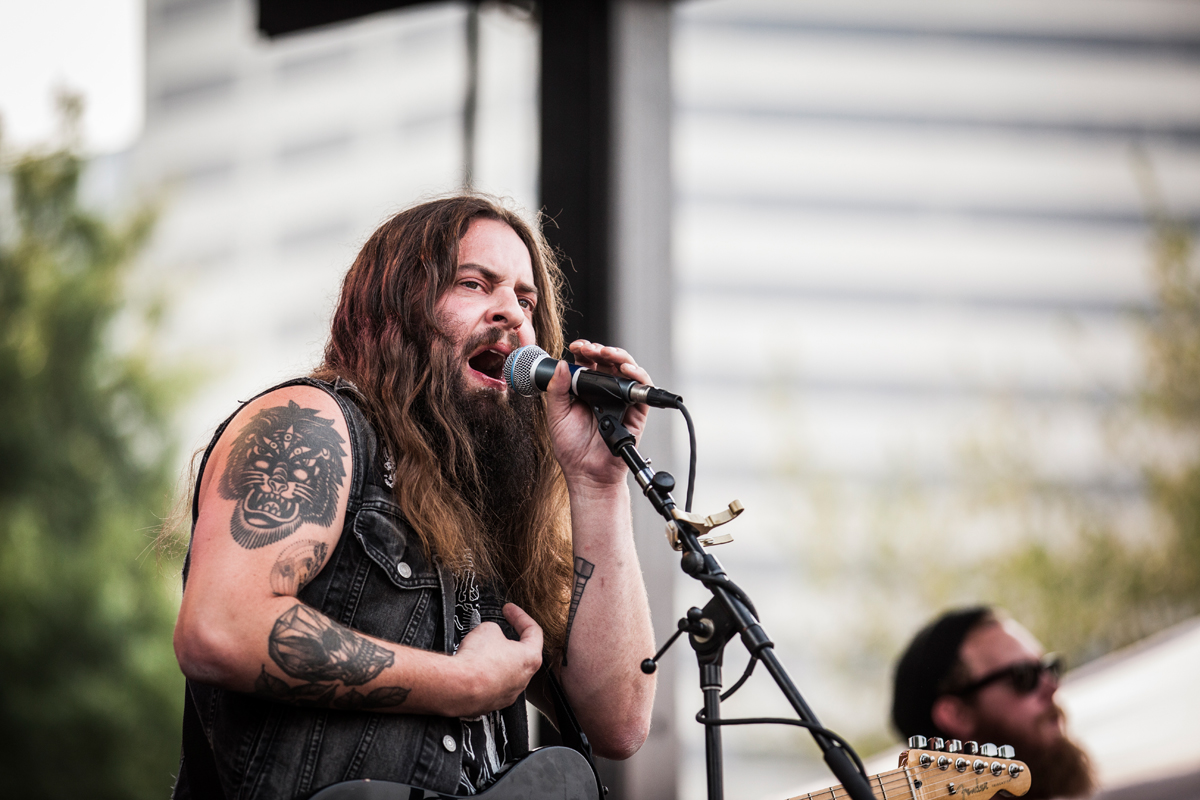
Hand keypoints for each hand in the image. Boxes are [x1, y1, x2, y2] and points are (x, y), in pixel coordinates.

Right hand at [449, 603, 543, 716]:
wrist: (458, 687)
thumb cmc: (477, 661)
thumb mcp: (488, 628)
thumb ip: (496, 630)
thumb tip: (491, 636)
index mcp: (530, 658)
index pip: (533, 631)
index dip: (520, 616)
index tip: (509, 610)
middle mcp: (523, 679)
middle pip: (520, 654)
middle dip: (507, 640)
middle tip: (494, 631)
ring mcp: (508, 693)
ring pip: (505, 671)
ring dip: (495, 660)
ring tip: (479, 650)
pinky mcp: (492, 702)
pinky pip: (491, 684)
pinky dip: (484, 675)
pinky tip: (473, 668)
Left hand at [545, 340, 651, 486]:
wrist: (587, 473)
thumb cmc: (572, 448)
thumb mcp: (557, 415)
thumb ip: (557, 390)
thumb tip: (559, 366)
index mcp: (586, 391)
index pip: (589, 363)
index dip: (584, 351)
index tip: (576, 347)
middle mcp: (605, 392)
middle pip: (609, 362)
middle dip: (600, 350)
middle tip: (590, 349)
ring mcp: (621, 400)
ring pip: (627, 369)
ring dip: (619, 356)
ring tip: (607, 353)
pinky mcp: (636, 411)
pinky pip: (642, 388)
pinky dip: (637, 375)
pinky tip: (626, 369)